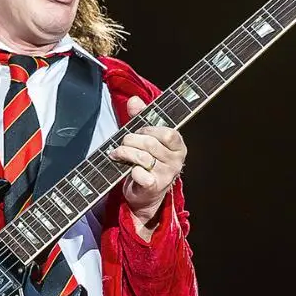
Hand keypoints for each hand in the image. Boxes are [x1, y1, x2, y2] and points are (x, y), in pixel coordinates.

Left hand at [109, 95, 187, 228]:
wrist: (145, 194)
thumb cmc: (146, 162)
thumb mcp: (145, 138)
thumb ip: (141, 117)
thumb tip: (134, 100)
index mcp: (178, 146)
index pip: (168, 133)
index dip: (149, 129)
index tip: (139, 131)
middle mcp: (176, 161)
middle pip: (151, 143)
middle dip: (131, 140)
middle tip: (123, 143)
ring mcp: (166, 175)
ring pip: (143, 157)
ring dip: (125, 153)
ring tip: (117, 154)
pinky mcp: (154, 187)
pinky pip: (141, 174)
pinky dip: (131, 171)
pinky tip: (128, 170)